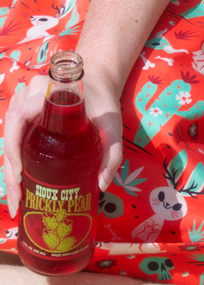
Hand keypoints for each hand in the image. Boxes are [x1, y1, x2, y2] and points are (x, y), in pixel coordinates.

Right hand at [4, 69, 123, 216]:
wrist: (98, 85)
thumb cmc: (103, 102)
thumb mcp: (112, 124)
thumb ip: (113, 153)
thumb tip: (101, 185)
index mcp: (48, 94)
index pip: (18, 117)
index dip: (13, 145)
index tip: (20, 172)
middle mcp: (29, 97)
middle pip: (9, 134)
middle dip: (10, 170)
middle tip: (17, 199)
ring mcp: (24, 105)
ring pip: (9, 139)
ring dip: (9, 170)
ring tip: (16, 199)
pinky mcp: (24, 116)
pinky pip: (14, 139)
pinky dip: (14, 162)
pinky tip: (19, 185)